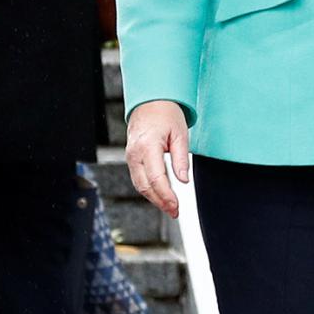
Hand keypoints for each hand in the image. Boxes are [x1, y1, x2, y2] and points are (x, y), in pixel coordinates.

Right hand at [126, 99, 191, 217]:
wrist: (149, 102)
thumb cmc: (166, 114)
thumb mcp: (180, 134)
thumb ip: (181, 159)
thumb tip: (183, 180)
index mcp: (148, 146)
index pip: (156, 179)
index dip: (166, 196)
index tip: (176, 207)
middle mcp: (135, 153)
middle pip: (145, 186)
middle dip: (160, 202)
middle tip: (175, 212)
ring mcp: (130, 156)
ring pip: (140, 185)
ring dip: (154, 199)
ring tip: (170, 208)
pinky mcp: (131, 158)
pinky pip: (138, 178)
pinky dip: (149, 190)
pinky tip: (160, 195)